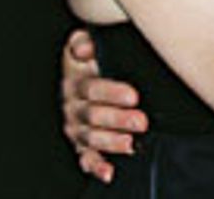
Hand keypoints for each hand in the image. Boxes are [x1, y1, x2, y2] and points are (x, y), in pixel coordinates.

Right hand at [60, 28, 146, 182]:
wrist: (85, 73)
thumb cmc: (93, 57)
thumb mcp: (88, 43)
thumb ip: (85, 41)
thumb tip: (83, 47)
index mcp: (75, 81)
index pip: (91, 88)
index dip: (111, 93)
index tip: (133, 96)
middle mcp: (73, 105)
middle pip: (93, 115)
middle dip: (118, 120)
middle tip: (141, 121)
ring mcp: (76, 126)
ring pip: (91, 137)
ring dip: (110, 142)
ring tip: (130, 143)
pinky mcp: (81, 143)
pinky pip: (86, 157)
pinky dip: (96, 166)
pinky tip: (108, 171)